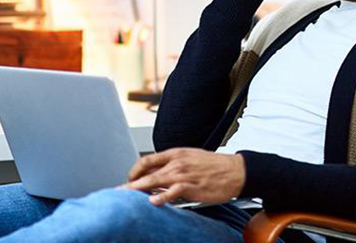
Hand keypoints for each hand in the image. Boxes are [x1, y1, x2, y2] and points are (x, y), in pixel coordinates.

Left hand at [123, 148, 245, 205]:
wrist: (236, 171)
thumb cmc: (215, 166)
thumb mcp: (191, 159)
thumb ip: (173, 166)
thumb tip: (157, 176)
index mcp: (176, 153)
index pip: (147, 160)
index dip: (134, 170)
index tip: (128, 179)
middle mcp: (177, 162)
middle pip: (147, 171)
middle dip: (130, 182)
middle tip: (119, 191)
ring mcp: (184, 174)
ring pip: (155, 180)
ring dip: (139, 189)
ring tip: (127, 196)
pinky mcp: (192, 186)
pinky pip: (173, 191)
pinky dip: (162, 197)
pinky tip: (153, 201)